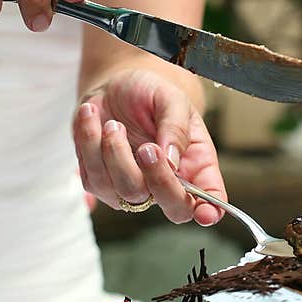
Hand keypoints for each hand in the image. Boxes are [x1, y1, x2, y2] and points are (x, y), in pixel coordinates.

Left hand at [73, 69, 225, 225]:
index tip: (206, 214)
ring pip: (127, 192)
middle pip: (173, 207)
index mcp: (196, 164)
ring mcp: (134, 189)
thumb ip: (176, 127)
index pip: (210, 197)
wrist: (113, 87)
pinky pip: (93, 179)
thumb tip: (171, 161)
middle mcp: (168, 183)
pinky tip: (92, 119)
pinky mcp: (102, 184)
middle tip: (147, 147)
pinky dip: (89, 144)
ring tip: (112, 123)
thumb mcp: (171, 99)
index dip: (211, 210)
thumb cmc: (149, 94)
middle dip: (159, 179)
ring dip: (115, 153)